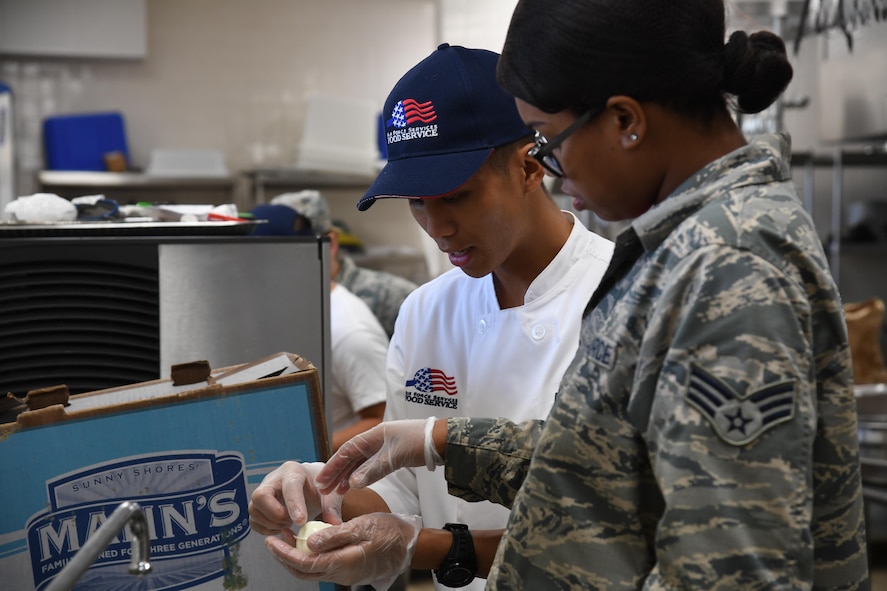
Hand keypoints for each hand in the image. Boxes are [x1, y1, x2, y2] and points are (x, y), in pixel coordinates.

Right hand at [249, 461, 342, 534]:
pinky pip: (253, 520)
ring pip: (254, 509)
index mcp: (293, 471)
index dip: (293, 505)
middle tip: (291, 522)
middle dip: (275, 514)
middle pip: (260, 496)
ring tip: (288, 525)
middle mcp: (273, 479)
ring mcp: (263, 491)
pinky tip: (281, 528)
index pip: (289, 487)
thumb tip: (334, 524)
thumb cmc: (319, 487)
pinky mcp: (258, 505)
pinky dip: (265, 529)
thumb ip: (331, 508)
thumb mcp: (329, 494)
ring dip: (270, 523)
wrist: (310, 484)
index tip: (301, 522)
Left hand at [265, 513, 422, 587]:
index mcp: (343, 562)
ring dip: (294, 557)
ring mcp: (344, 573)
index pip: (305, 562)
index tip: (271, 540)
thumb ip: (335, 535)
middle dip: (284, 557)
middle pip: (303, 572)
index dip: (285, 553)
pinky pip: (321, 566)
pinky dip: (308, 557)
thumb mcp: (363, 526)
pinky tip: (306, 543)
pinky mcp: (347, 568)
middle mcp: (341, 572)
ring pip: (311, 571)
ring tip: (285, 539)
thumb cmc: (390, 532)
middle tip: (272, 539)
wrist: (410, 545)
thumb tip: (308, 542)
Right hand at [316, 418, 441, 493]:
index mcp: (374, 435)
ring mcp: (384, 446)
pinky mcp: (392, 454)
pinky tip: (355, 485)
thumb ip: (373, 470)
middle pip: (350, 456)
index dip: (332, 466)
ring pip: (360, 462)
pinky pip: (370, 465)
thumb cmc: (419, 443)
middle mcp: (376, 439)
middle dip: (336, 473)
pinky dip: (361, 475)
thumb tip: (352, 484)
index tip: (321, 480)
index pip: (346, 450)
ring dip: (347, 475)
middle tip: (324, 489)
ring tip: (337, 491)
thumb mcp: (394, 457)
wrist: (442, 440)